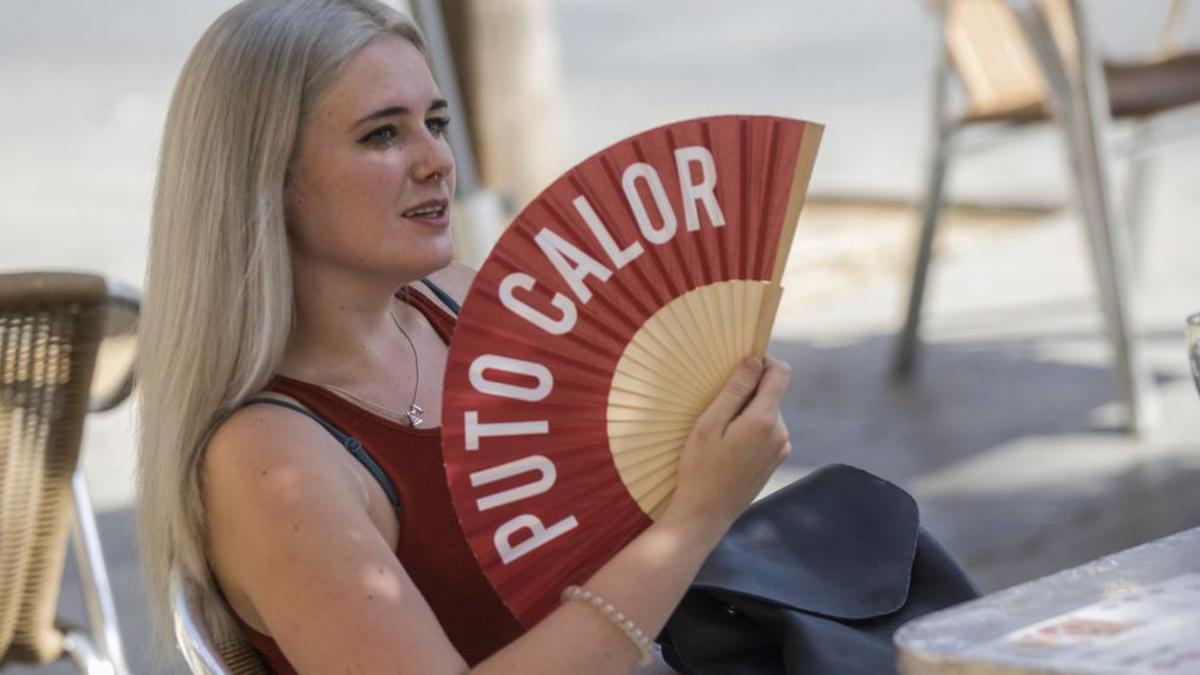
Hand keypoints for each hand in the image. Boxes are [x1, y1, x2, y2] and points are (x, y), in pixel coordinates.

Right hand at [665, 355, 791, 532]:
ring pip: (767, 413)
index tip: (739, 368)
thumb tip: (755, 360)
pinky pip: (766, 432)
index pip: (780, 373)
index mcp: (765, 420)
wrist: (705, 515)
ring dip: (747, 414)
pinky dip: (750, 430)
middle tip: (716, 412)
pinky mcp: (775, 460)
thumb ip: (735, 390)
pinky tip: (728, 449)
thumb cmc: (700, 468)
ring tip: (720, 435)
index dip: (762, 362)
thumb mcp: (709, 424)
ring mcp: (781, 449)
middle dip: (747, 394)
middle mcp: (781, 433)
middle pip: (771, 393)